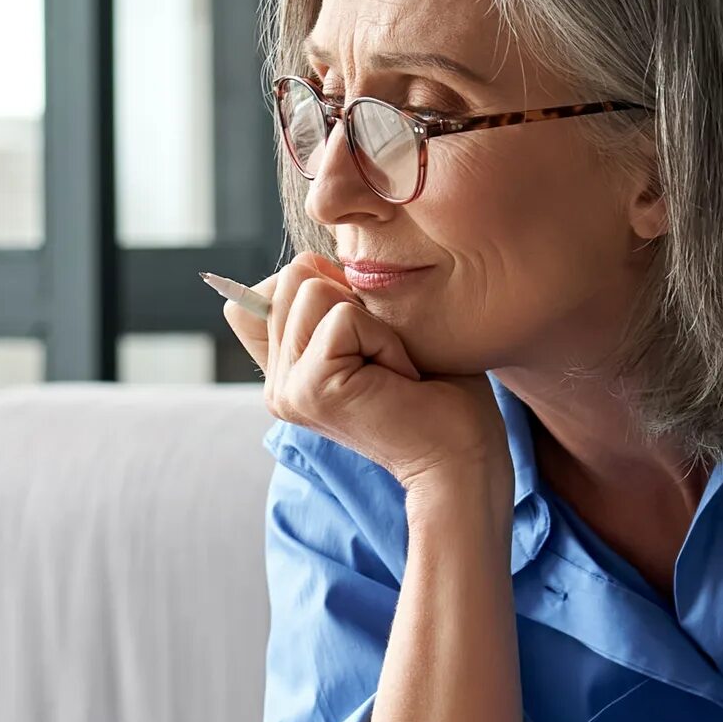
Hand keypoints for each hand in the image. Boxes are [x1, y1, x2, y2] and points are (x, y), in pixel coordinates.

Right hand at [223, 255, 502, 496]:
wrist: (462, 459)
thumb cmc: (437, 395)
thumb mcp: (376, 333)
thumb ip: (331, 303)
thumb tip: (311, 262)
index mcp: (286, 373)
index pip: (261, 294)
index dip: (318, 288)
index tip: (365, 338)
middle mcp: (277, 384)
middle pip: (291, 278)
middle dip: (352, 299)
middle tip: (385, 356)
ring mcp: (287, 390)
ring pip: (312, 288)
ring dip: (371, 320)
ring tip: (392, 367)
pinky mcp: (310, 389)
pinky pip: (343, 317)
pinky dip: (385, 338)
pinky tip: (400, 378)